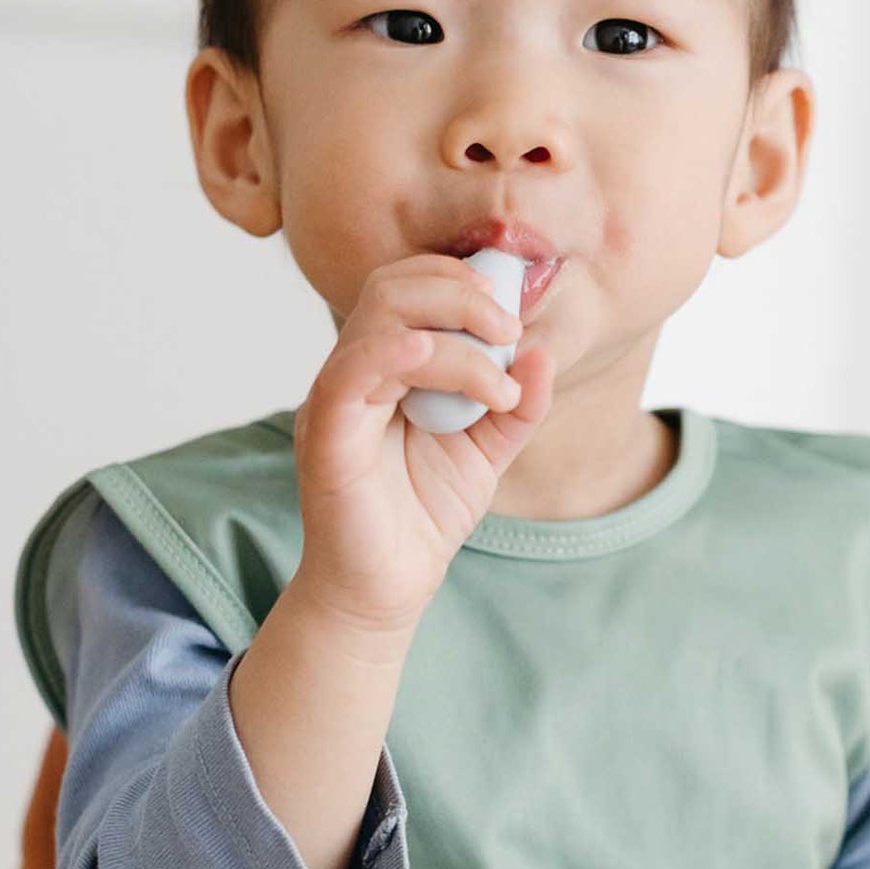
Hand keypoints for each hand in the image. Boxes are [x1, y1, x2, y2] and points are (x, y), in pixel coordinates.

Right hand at [287, 253, 554, 633]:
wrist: (389, 587)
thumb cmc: (426, 514)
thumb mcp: (490, 449)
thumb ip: (517, 403)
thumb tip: (541, 352)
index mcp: (389, 364)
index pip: (411, 287)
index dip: (461, 280)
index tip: (511, 310)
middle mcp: (357, 372)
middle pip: (391, 287)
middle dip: (460, 293)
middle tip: (509, 329)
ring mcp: (336, 400)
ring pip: (382, 323)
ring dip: (451, 331)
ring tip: (497, 378)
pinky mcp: (328, 437)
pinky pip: (348, 375)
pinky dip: (393, 354)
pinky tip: (435, 362)